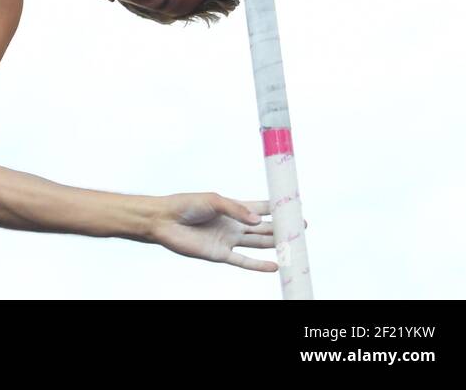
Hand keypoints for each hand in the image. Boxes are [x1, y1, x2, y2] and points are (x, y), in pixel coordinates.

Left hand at [147, 192, 287, 271]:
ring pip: (258, 244)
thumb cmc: (186, 204)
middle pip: (264, 228)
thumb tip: (258, 220)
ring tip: (294, 247)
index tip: (296, 206)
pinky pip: (244, 261)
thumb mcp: (213, 200)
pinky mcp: (220, 254)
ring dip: (275, 245)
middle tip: (302, 228)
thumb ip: (236, 209)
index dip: (277, 207)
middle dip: (282, 228)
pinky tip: (275, 266)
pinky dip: (259, 264)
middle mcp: (234, 224)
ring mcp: (228, 240)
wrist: (164, 220)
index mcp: (233, 208)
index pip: (261, 208)